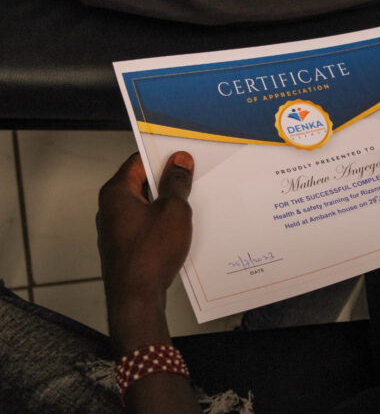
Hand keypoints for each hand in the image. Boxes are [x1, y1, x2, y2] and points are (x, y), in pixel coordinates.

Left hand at [96, 151, 193, 353]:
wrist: (136, 298)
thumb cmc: (149, 255)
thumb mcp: (173, 211)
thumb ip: (177, 183)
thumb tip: (179, 162)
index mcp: (116, 193)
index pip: (138, 161)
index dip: (162, 158)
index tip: (183, 159)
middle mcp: (111, 209)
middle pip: (143, 184)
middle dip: (168, 183)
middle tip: (192, 183)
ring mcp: (117, 229)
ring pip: (146, 206)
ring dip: (167, 206)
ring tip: (189, 209)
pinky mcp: (126, 246)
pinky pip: (147, 226)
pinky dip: (163, 224)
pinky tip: (180, 232)